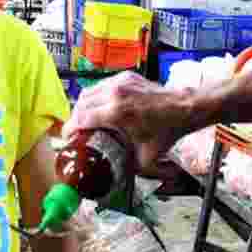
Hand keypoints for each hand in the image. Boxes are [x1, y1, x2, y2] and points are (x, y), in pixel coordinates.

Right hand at [63, 71, 188, 178]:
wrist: (185, 107)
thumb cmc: (167, 130)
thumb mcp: (146, 157)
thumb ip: (127, 166)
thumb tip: (115, 175)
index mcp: (117, 112)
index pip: (82, 118)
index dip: (70, 129)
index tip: (67, 137)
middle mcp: (115, 93)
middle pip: (81, 103)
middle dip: (75, 117)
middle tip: (75, 130)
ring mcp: (120, 81)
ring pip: (90, 92)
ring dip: (84, 106)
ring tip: (85, 119)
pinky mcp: (126, 76)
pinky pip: (102, 85)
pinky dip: (96, 96)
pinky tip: (100, 107)